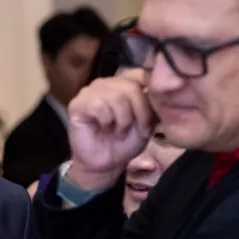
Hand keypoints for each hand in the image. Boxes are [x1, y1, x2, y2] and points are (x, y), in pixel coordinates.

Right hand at [66, 68, 154, 190]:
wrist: (106, 164)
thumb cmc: (126, 142)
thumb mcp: (148, 121)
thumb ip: (153, 103)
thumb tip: (161, 91)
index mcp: (124, 83)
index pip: (142, 75)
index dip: (151, 95)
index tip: (152, 118)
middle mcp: (107, 83)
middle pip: (131, 87)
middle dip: (140, 112)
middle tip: (139, 130)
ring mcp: (90, 91)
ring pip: (116, 97)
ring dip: (123, 120)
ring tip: (120, 132)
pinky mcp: (77, 104)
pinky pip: (99, 106)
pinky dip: (107, 121)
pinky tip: (104, 129)